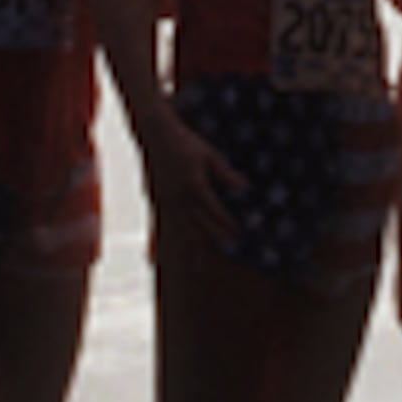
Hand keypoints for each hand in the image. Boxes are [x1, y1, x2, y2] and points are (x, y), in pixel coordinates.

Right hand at [137, 115, 243, 253]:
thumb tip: (244, 187)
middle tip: (233, 247)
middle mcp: (180, 197)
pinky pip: (163, 227)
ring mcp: (166, 201)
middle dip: (217, 238)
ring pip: (182, 231)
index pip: (215, 212)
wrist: (156, 135)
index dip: (228, 225)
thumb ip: (225, 174)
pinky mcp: (157, 201)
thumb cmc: (186, 142)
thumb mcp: (210, 155)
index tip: (240, 234)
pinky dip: (164, 242)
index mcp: (195, 186)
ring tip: (200, 267)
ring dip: (193, 248)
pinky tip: (161, 256)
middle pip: (201, 225)